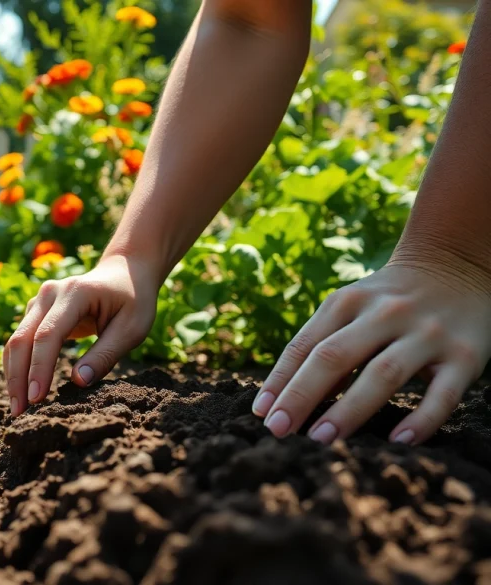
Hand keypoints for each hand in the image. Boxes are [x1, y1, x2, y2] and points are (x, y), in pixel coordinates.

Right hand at [4, 254, 158, 416]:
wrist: (125, 273)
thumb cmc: (133, 301)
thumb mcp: (132, 329)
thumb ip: (105, 355)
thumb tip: (79, 382)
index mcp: (75, 293)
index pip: (48, 335)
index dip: (39, 368)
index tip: (36, 399)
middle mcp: (49, 293)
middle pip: (23, 338)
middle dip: (18, 377)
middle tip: (19, 413)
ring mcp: (39, 300)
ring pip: (16, 340)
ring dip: (13, 375)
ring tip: (17, 408)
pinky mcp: (35, 311)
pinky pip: (20, 340)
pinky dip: (18, 366)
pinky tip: (20, 390)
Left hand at [253, 260, 490, 444]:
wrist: (457, 265)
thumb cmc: (386, 301)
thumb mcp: (350, 307)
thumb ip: (320, 345)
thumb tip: (278, 400)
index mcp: (348, 302)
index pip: (305, 344)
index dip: (280, 380)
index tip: (262, 414)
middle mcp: (385, 314)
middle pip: (335, 356)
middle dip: (302, 395)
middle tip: (279, 430)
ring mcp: (426, 334)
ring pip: (382, 373)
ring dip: (348, 409)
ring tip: (320, 439)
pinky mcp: (465, 356)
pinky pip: (443, 393)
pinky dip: (421, 419)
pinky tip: (398, 441)